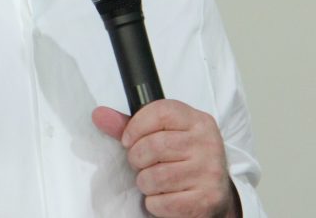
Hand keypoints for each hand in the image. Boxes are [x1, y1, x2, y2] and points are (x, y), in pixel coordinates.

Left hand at [92, 100, 237, 217]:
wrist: (215, 196)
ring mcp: (209, 173)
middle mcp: (208, 144)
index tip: (128, 140)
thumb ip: (131, 126)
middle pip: (153, 146)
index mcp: (198, 122)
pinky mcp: (205, 200)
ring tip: (155, 182)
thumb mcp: (165, 136)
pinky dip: (155, 204)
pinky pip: (162, 203)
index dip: (135, 127)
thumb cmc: (185, 162)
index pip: (160, 112)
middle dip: (137, 159)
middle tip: (141, 164)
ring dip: (146, 183)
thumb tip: (99, 115)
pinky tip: (165, 197)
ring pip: (154, 177)